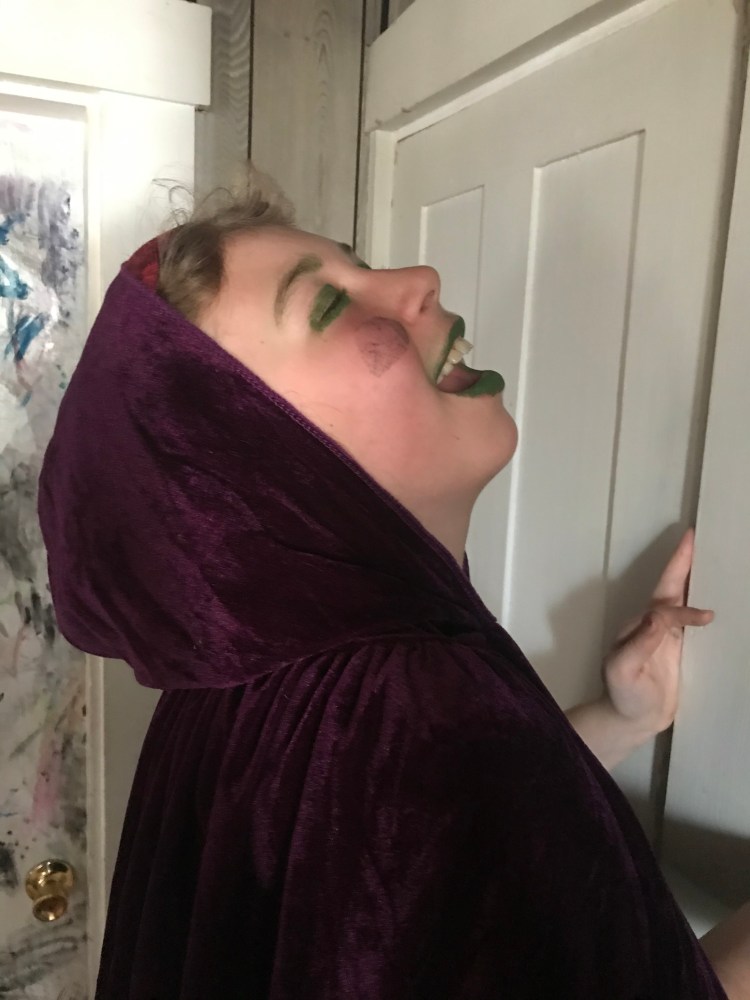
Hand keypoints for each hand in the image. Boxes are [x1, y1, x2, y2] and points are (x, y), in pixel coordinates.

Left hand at [602, 528, 713, 737]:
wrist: (632, 720)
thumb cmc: (623, 695)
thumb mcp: (623, 670)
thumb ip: (638, 644)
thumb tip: (659, 617)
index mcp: (639, 625)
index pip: (665, 608)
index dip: (686, 610)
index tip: (708, 618)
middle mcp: (651, 624)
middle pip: (670, 587)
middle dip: (682, 562)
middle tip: (695, 536)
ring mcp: (665, 634)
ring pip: (682, 598)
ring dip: (693, 577)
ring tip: (710, 557)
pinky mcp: (677, 647)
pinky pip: (691, 619)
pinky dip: (702, 604)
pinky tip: (716, 598)